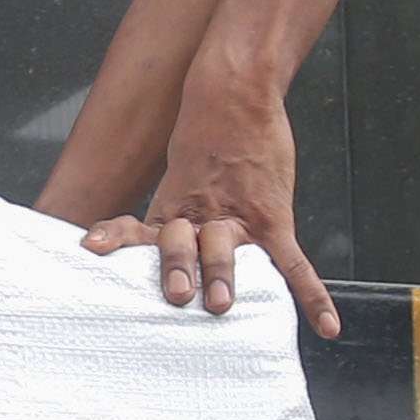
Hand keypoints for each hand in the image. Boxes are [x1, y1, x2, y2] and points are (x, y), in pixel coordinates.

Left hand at [86, 64, 337, 332]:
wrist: (237, 93)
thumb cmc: (208, 135)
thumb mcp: (178, 172)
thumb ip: (171, 213)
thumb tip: (163, 250)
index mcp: (172, 209)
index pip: (139, 232)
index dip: (116, 238)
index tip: (93, 247)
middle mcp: (200, 217)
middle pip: (182, 244)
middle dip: (179, 268)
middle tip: (175, 293)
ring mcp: (239, 219)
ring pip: (229, 250)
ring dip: (224, 275)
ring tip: (220, 305)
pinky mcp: (274, 219)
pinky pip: (294, 264)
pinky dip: (312, 296)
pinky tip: (326, 326)